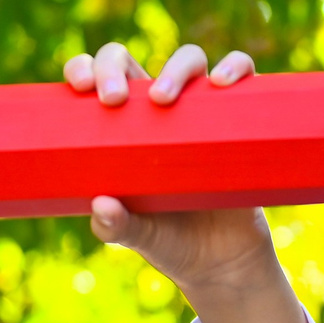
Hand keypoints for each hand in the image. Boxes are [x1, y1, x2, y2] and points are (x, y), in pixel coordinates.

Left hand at [61, 44, 308, 322]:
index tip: (79, 86)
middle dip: (113, 65)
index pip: (96, 80)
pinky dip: (235, 67)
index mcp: (122, 128)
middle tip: (112, 101)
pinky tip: (222, 85)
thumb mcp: (137, 237)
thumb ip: (115, 226)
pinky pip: (243, 76)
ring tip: (162, 99)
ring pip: (189, 60)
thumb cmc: (170, 242)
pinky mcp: (239, 118)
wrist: (222, 264)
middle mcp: (158, 110)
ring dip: (174, 68)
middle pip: (131, 58)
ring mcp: (200, 110)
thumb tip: (101, 205)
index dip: (83, 67)